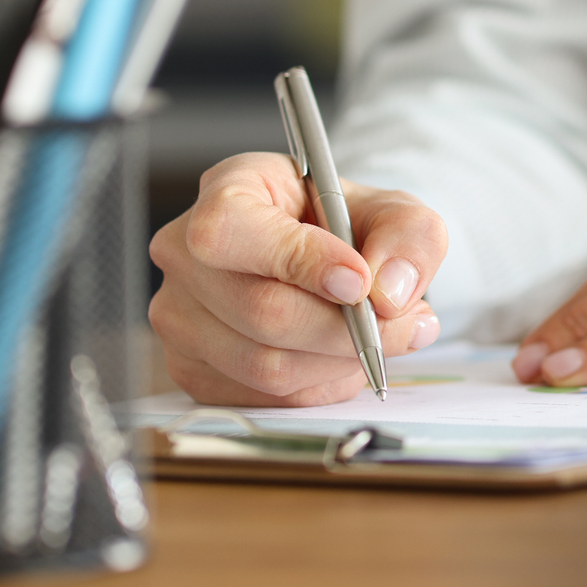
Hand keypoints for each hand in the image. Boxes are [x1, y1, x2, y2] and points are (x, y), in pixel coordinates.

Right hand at [149, 153, 449, 405]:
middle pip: (261, 311)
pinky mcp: (189, 368)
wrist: (329, 260)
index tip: (360, 281)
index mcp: (227, 189)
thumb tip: (389, 291)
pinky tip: (338, 357)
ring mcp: (178, 315)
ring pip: (265, 364)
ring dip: (337, 362)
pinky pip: (262, 397)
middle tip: (400, 324)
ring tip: (375, 339)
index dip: (299, 261)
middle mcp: (184, 252)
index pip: (232, 229)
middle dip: (345, 329)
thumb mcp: (395, 212)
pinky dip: (318, 385)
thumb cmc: (350, 227)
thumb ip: (408, 237)